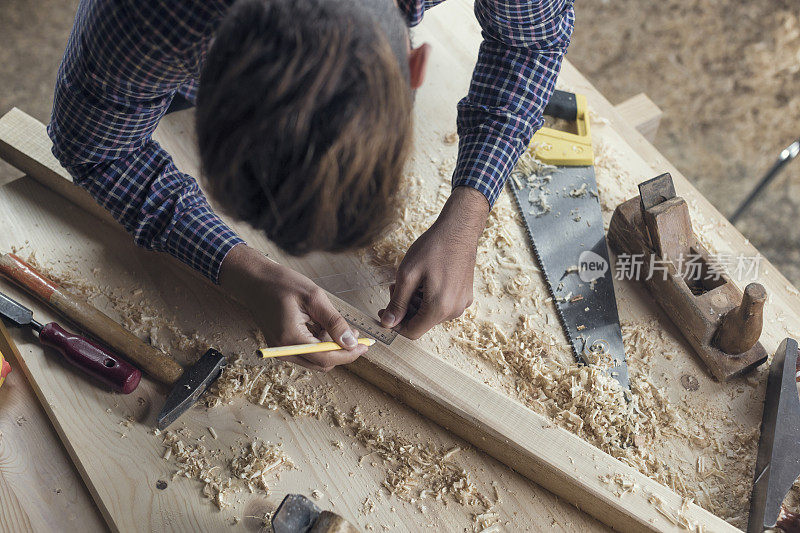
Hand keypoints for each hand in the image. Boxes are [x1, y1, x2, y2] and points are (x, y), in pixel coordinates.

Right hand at [219, 244, 367, 370]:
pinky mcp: (281, 346)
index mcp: (290, 338)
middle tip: (355, 334)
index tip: (366, 345)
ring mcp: (280, 350)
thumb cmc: (282, 284)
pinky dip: (319, 343)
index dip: (349, 354)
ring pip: (315, 359)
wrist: (254, 280)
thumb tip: (351, 342)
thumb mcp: (314, 298)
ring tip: (335, 324)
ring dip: (330, 347)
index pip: (325, 359)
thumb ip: (334, 322)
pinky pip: (306, 352)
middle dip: (341, 351)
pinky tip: (320, 324)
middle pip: (321, 364)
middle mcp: (283, 350)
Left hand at [380, 186, 488, 338]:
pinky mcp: (465, 296)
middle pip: (422, 323)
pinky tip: (424, 281)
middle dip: (405, 310)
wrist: (459, 230)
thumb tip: (388, 324)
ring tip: (409, 282)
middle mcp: (453, 311)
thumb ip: (398, 302)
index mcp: (439, 308)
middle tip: (394, 288)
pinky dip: (430, 298)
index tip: (384, 311)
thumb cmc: (433, 248)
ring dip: (416, 303)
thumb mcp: (408, 274)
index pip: (412, 332)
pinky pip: (443, 305)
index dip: (395, 325)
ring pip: (431, 314)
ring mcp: (462, 304)